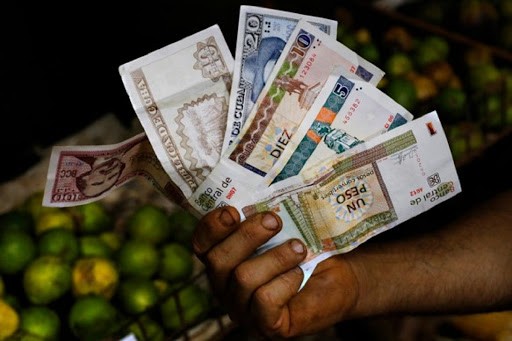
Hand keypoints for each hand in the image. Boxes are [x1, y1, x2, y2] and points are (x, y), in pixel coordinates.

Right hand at [192, 206, 360, 337]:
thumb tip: (259, 184)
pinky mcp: (267, 326)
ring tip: (298, 248)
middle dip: (247, 236)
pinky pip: (264, 301)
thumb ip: (262, 213)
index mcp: (223, 258)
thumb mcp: (281, 227)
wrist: (338, 276)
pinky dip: (284, 282)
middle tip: (274, 220)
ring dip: (275, 257)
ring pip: (244, 278)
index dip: (211, 226)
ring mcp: (243, 309)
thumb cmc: (305, 246)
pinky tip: (298, 274)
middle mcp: (225, 286)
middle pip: (218, 260)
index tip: (233, 210)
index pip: (200, 243)